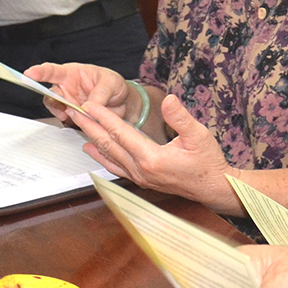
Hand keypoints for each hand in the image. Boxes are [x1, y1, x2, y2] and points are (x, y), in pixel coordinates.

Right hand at [25, 61, 133, 122]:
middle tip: (63, 107)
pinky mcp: (73, 117)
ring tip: (76, 114)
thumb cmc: (114, 86)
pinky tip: (82, 121)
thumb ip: (99, 94)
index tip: (29, 73)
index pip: (52, 71)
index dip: (39, 72)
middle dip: (53, 100)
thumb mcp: (111, 84)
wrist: (124, 103)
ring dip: (63, 113)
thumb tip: (87, 107)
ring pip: (56, 109)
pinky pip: (66, 121)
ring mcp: (69, 103)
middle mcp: (66, 88)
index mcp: (72, 73)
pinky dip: (72, 122)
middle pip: (50, 94)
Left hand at [64, 91, 236, 208]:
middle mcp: (142, 170)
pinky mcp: (142, 180)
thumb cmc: (208, 161)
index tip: (88, 104)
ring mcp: (140, 177)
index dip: (104, 117)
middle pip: (109, 144)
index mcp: (153, 158)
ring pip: (110, 156)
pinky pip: (116, 167)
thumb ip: (181, 118)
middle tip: (73, 111)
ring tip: (78, 125)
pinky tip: (92, 149)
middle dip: (90, 126)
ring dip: (92, 139)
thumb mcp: (199, 135)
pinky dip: (101, 156)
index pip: (121, 133)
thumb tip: (169, 100)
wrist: (213, 187)